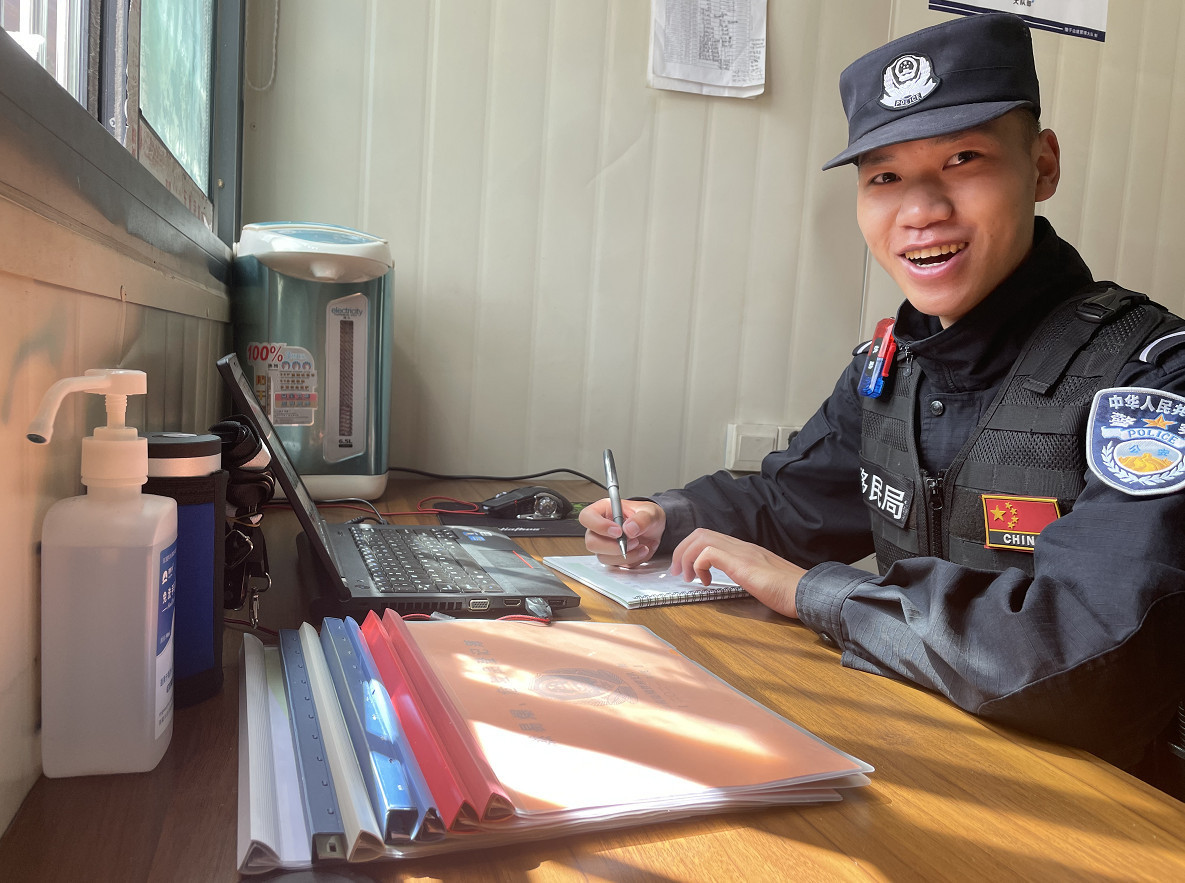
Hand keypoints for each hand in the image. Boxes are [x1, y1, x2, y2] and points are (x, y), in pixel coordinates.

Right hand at [579, 498, 665, 566]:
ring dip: (624, 555)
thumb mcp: (649, 512)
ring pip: (602, 556)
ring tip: (640, 545)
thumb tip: (629, 529)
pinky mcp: (612, 557)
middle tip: (632, 541)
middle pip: (591, 541)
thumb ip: (641, 519)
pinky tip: (641, 550)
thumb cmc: (646, 516)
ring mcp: (604, 544)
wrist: (654, 530)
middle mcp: (599, 529)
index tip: (618, 531)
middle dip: (613, 546)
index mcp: (603, 511)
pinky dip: (630, 560)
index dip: (599, 525)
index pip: (587, 517)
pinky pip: (615, 564)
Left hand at [670, 528, 804, 618]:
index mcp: (744, 549)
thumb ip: (746, 575)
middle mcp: (741, 546)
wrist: (805, 592)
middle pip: (700, 533)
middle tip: (677, 571)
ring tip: (686, 576)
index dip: (691, 549)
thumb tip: (732, 583)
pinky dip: (698, 565)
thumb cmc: (787, 591)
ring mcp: (741, 552)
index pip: (710, 536)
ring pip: (701, 538)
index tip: (686, 569)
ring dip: (686, 556)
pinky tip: (705, 581)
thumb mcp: (760, 579)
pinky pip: (708, 553)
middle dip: (681, 550)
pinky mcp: (741, 563)